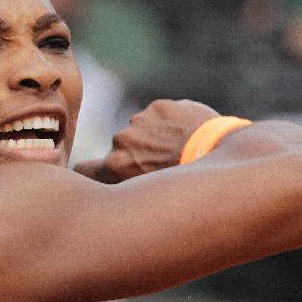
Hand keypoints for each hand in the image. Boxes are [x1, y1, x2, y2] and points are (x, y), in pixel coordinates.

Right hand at [74, 99, 218, 182]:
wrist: (218, 153)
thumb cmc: (184, 184)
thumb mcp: (147, 195)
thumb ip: (125, 187)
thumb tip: (117, 190)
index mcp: (114, 166)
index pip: (83, 169)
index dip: (90, 172)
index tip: (100, 174)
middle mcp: (120, 141)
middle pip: (119, 149)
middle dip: (134, 154)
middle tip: (160, 164)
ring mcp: (139, 121)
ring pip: (140, 130)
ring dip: (153, 136)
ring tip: (178, 148)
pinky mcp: (159, 106)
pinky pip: (159, 116)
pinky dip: (169, 123)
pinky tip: (186, 134)